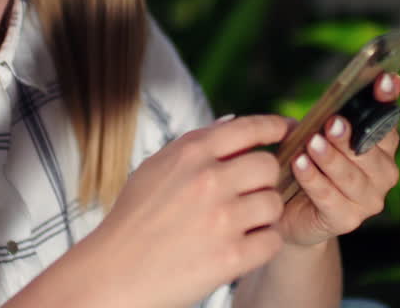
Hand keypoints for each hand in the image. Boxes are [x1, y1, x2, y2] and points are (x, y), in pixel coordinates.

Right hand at [85, 114, 291, 307]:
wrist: (112, 275)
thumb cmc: (132, 221)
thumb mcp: (154, 169)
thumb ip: (194, 146)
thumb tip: (232, 123)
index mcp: (190, 154)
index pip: (248, 128)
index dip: (274, 126)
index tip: (287, 130)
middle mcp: (208, 181)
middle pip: (269, 166)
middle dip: (263, 180)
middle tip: (248, 194)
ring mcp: (222, 220)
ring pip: (274, 204)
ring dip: (263, 215)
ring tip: (240, 225)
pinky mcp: (230, 258)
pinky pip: (272, 241)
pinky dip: (262, 244)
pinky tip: (242, 247)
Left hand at [279, 73, 399, 246]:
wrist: (291, 212)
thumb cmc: (309, 164)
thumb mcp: (317, 135)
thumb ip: (330, 119)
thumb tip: (328, 108)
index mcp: (382, 147)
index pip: (388, 118)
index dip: (387, 98)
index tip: (384, 79)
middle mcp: (384, 174)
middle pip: (370, 151)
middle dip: (349, 137)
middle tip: (332, 123)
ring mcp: (369, 200)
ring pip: (351, 176)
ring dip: (330, 159)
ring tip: (311, 144)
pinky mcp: (347, 220)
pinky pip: (329, 197)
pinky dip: (313, 179)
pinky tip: (299, 165)